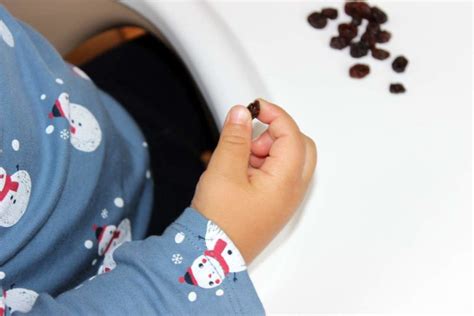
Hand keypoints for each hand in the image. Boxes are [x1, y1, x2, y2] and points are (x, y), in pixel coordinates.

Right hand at [191, 99, 316, 262]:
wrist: (211, 258)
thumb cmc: (219, 222)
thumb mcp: (223, 171)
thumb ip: (235, 138)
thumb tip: (242, 113)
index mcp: (286, 180)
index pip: (291, 134)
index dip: (273, 114)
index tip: (254, 107)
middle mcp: (292, 190)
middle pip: (300, 146)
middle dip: (275, 134)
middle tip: (249, 139)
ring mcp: (285, 199)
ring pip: (289, 160)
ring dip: (267, 150)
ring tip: (238, 160)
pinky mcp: (274, 205)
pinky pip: (278, 175)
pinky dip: (262, 165)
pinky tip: (238, 172)